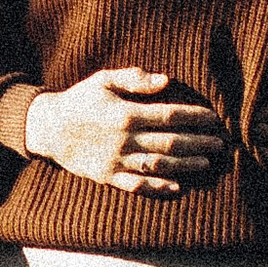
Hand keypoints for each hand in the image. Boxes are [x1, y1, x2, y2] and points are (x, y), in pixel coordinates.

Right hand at [15, 68, 231, 194]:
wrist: (48, 128)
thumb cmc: (80, 100)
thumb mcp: (103, 80)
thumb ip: (134, 78)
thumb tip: (166, 80)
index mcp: (125, 113)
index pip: (169, 115)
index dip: (194, 117)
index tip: (213, 117)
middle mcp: (124, 139)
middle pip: (170, 142)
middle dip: (198, 142)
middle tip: (220, 143)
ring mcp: (116, 160)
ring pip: (158, 165)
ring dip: (185, 164)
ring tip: (206, 163)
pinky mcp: (108, 176)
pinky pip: (137, 185)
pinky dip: (158, 187)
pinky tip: (177, 187)